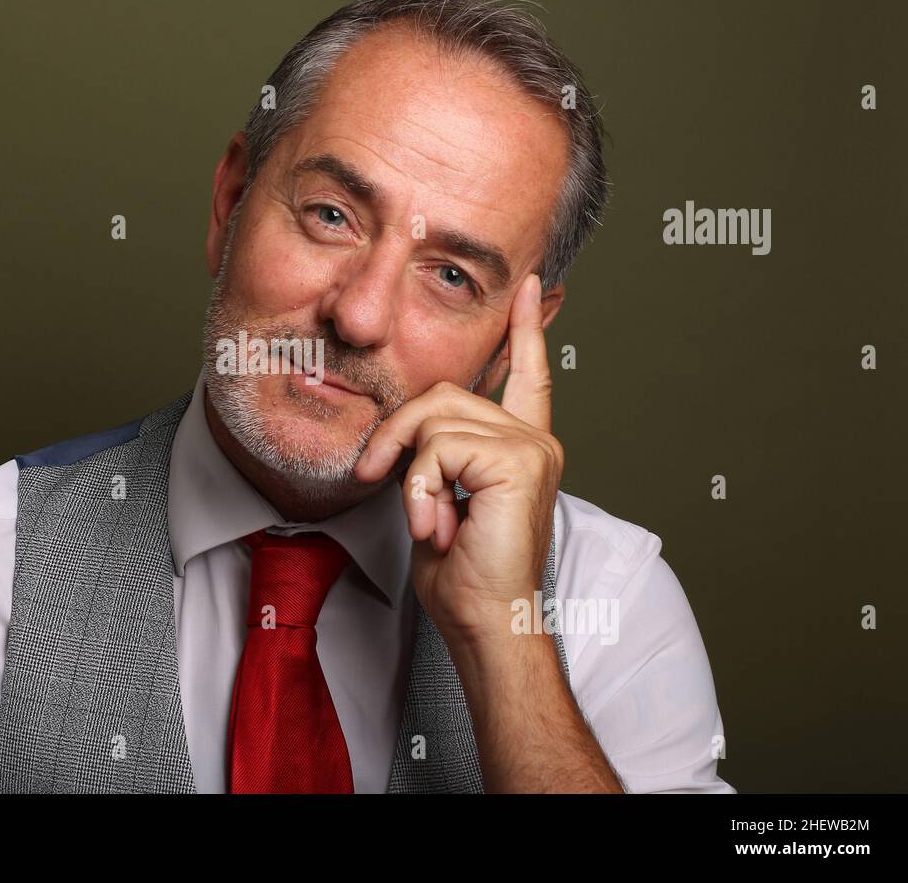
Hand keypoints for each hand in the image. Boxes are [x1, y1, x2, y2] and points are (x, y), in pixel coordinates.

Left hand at [353, 273, 562, 644]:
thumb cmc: (462, 573)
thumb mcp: (439, 499)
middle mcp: (533, 439)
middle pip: (444, 393)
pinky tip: (436, 524)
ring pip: (435, 419)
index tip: (531, 287)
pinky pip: (438, 447)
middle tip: (374, 476)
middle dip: (396, 433)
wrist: (485, 620)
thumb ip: (436, 456)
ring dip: (409, 472)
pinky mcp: (518, 460)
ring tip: (426, 519)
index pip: (527, 375)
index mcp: (520, 445)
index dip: (527, 329)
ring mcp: (531, 447)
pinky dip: (420, 488)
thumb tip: (413, 432)